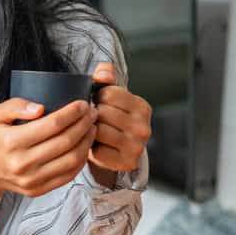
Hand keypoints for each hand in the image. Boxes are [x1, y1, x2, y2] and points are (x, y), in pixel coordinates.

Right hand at [0, 96, 97, 198]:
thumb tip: (40, 108)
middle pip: (66, 142)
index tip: (83, 104)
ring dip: (87, 142)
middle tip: (92, 113)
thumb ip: (15, 105)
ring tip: (91, 128)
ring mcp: (31, 179)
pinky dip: (82, 159)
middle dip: (84, 124)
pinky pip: (69, 175)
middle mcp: (21, 163)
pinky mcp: (38, 190)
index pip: (52, 125)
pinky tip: (84, 146)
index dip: (72, 113)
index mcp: (11, 142)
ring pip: (72, 159)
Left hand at [88, 62, 151, 176]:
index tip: (99, 104)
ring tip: (95, 132)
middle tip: (95, 121)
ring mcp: (137, 146)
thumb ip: (105, 78)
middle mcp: (144, 127)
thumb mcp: (109, 97)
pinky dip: (92, 149)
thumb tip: (102, 72)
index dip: (98, 97)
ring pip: (99, 130)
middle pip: (103, 112)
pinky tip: (97, 146)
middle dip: (93, 115)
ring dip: (91, 131)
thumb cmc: (109, 120)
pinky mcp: (127, 162)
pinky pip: (98, 151)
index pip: (109, 93)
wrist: (113, 152)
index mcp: (142, 107)